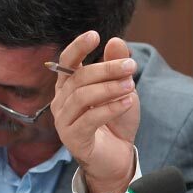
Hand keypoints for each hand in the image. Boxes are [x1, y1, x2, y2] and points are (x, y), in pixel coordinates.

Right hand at [51, 31, 138, 192]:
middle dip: (107, 69)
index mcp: (69, 86)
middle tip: (131, 66)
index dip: (78, 47)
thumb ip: (116, 67)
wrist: (117, 156)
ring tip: (131, 85)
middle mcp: (61, 101)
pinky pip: (90, 119)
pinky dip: (110, 108)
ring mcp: (64, 120)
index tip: (95, 35)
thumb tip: (115, 40)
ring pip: (83, 97)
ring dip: (110, 88)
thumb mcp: (122, 90)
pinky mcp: (74, 138)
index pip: (67, 62)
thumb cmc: (116, 121)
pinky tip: (128, 102)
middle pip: (79, 78)